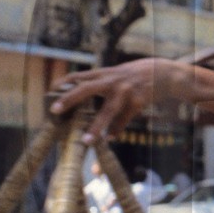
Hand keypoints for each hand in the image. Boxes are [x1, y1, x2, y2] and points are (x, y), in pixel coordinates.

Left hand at [50, 59, 187, 143]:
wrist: (163, 72)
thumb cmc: (136, 75)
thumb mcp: (117, 74)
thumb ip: (101, 83)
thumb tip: (84, 95)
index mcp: (105, 74)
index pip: (79, 76)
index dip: (63, 82)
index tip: (50, 90)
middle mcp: (112, 81)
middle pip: (86, 88)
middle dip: (69, 98)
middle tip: (55, 109)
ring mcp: (125, 91)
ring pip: (107, 110)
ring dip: (96, 126)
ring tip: (86, 140)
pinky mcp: (138, 101)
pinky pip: (124, 119)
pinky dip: (117, 129)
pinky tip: (110, 137)